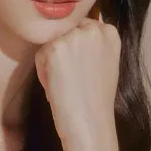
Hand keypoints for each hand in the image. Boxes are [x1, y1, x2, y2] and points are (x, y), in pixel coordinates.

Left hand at [35, 15, 120, 148]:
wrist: (90, 123)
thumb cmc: (95, 99)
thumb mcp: (104, 62)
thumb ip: (93, 44)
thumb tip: (73, 33)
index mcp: (110, 32)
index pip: (81, 27)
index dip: (76, 50)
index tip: (82, 71)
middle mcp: (94, 29)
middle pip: (64, 32)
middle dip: (63, 54)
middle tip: (73, 80)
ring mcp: (75, 36)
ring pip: (51, 43)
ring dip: (52, 64)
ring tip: (66, 84)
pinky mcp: (56, 47)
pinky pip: (40, 55)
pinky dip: (43, 72)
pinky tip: (58, 87)